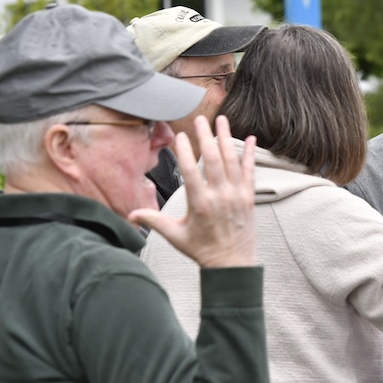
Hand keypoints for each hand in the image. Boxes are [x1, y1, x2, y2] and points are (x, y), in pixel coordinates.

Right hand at [130, 115, 256, 267]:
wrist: (232, 264)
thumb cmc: (202, 250)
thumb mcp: (176, 236)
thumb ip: (155, 221)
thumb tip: (130, 215)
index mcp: (199, 204)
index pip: (190, 171)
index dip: (185, 151)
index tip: (180, 136)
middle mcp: (219, 197)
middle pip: (212, 160)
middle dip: (206, 136)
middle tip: (200, 118)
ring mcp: (236, 195)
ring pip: (231, 161)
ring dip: (227, 139)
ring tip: (222, 119)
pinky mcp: (249, 198)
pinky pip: (250, 172)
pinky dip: (251, 155)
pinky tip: (252, 139)